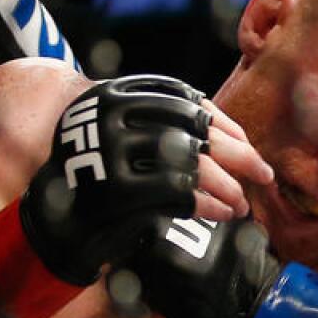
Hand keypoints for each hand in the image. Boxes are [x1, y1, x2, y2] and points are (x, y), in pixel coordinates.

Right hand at [0, 74, 270, 317]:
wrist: (53, 223)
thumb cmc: (100, 180)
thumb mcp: (126, 141)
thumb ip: (166, 128)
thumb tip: (235, 137)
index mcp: (113, 95)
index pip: (185, 100)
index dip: (223, 123)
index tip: (245, 144)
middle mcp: (110, 117)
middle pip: (195, 130)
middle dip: (238, 154)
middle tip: (263, 173)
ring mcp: (110, 152)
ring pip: (193, 164)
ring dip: (228, 185)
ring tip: (244, 202)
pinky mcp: (116, 191)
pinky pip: (180, 194)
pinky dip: (210, 204)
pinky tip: (225, 213)